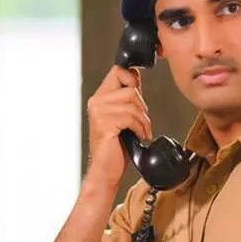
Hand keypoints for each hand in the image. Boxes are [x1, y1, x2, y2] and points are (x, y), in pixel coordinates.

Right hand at [86, 65, 152, 189]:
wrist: (106, 170)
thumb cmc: (115, 147)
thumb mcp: (122, 117)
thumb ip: (126, 98)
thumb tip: (136, 76)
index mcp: (99, 97)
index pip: (118, 71)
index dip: (133, 80)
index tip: (139, 97)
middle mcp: (96, 102)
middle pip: (131, 89)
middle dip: (142, 107)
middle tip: (142, 124)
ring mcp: (99, 112)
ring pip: (133, 104)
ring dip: (143, 121)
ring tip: (142, 132)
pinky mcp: (105, 124)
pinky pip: (131, 118)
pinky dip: (140, 129)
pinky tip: (139, 137)